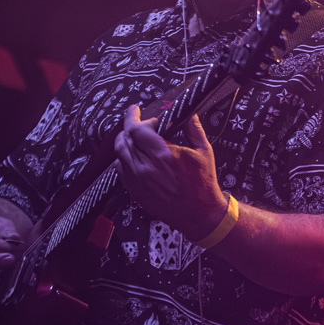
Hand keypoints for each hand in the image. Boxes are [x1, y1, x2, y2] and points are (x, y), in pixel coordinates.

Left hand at [112, 105, 228, 239]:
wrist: (200, 214)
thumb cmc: (204, 183)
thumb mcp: (204, 151)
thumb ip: (194, 128)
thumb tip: (188, 112)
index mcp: (163, 155)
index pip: (136, 129)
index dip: (134, 117)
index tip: (136, 110)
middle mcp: (146, 168)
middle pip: (125, 139)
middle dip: (130, 127)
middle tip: (141, 123)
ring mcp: (138, 181)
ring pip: (120, 153)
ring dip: (125, 141)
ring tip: (135, 136)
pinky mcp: (135, 192)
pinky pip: (120, 169)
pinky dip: (124, 157)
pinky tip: (134, 155)